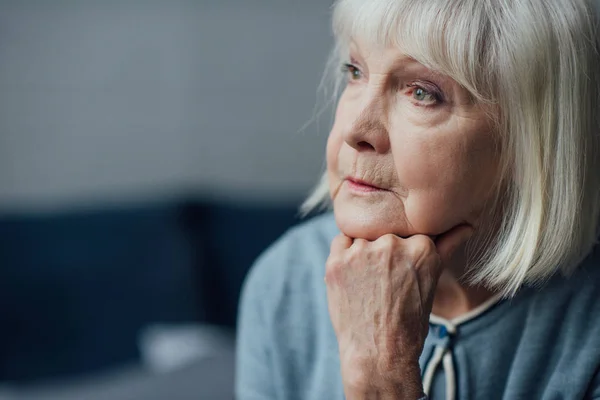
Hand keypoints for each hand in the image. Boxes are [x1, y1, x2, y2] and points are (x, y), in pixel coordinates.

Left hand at [325, 226, 472, 398]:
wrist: (379, 354)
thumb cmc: (409, 321)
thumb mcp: (433, 281)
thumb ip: (447, 246)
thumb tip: (467, 225)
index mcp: (422, 246)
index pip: (408, 229)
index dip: (402, 249)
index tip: (401, 270)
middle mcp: (392, 244)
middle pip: (385, 231)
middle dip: (384, 250)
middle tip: (383, 281)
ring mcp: (362, 252)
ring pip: (362, 236)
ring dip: (363, 252)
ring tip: (368, 282)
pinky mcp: (337, 261)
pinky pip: (340, 241)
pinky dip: (344, 255)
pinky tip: (352, 277)